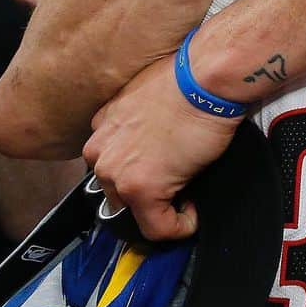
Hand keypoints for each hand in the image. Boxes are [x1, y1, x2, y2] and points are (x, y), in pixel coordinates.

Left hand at [82, 55, 238, 240]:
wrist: (205, 78)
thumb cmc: (189, 78)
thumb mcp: (149, 96)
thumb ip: (140, 122)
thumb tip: (160, 139)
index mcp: (101, 128)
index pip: (113, 165)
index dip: (142, 172)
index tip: (166, 171)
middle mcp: (100, 153)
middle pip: (119, 192)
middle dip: (149, 192)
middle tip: (180, 183)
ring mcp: (118, 173)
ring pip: (135, 212)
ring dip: (163, 209)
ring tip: (190, 194)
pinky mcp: (143, 190)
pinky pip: (159, 228)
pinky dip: (180, 226)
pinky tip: (195, 211)